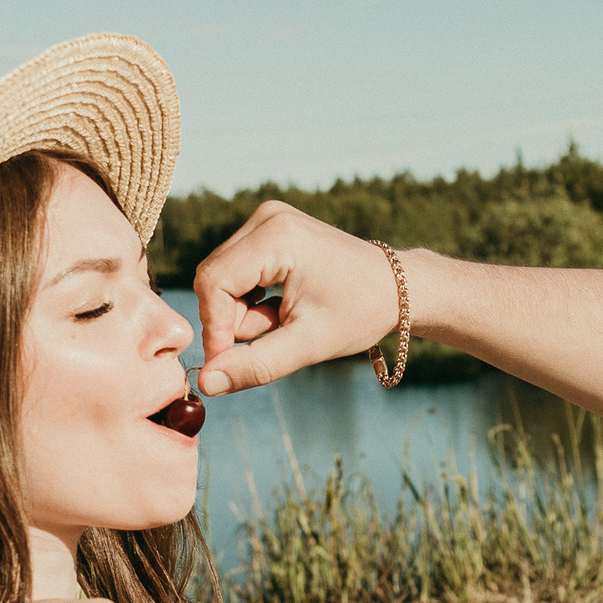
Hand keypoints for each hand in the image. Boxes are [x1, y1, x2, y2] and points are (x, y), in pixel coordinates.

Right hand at [192, 201, 409, 394]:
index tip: (229, 364)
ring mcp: (267, 220)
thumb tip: (206, 384)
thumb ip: (255, 365)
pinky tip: (283, 307)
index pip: (213, 284)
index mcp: (277, 236)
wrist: (396, 288)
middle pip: (213, 280)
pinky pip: (236, 272)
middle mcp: (267, 218)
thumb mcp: (308, 346)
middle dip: (233, 321)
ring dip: (245, 313)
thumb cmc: (360, 313)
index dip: (215, 328)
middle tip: (273, 338)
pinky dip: (252, 300)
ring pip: (222, 280)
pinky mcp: (269, 230)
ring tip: (286, 321)